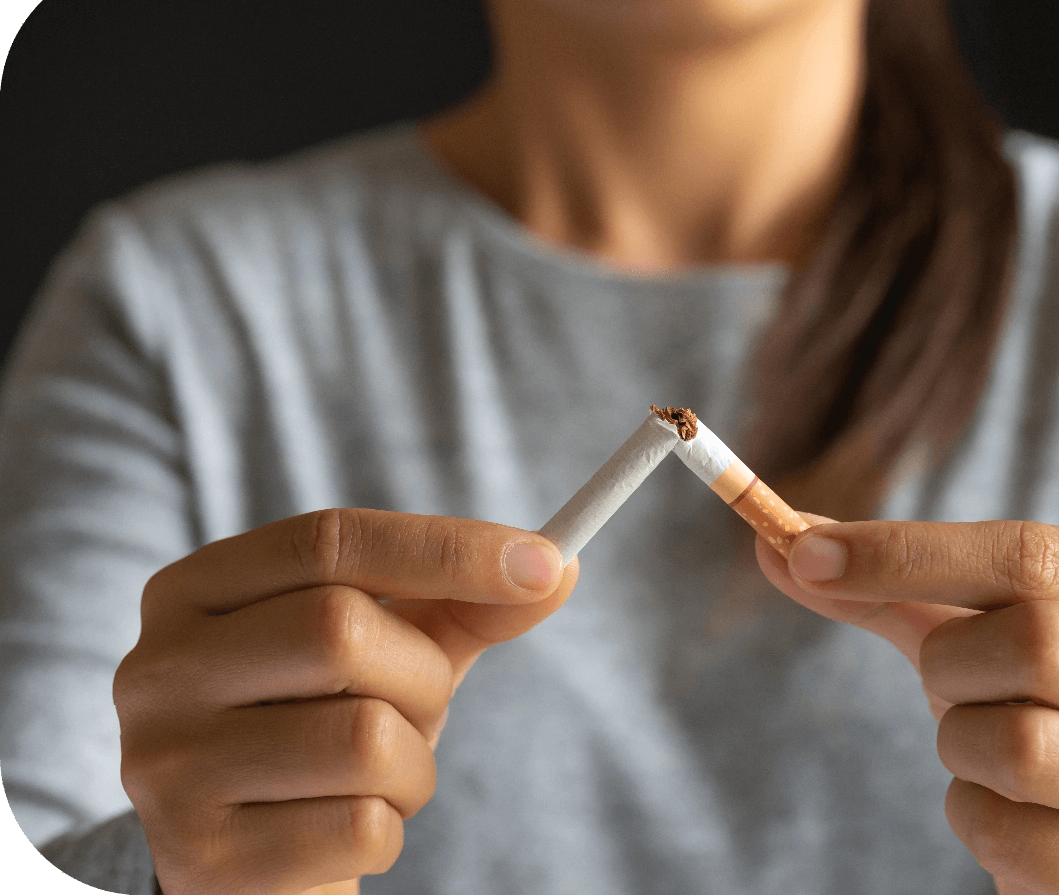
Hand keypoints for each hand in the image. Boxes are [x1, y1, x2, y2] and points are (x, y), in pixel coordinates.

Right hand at [114, 509, 575, 894]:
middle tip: (423, 708)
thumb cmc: (327, 730)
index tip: (545, 562)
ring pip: (362, 737)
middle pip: (339, 628)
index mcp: (195, 590)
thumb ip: (466, 603)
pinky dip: (387, 831)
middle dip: (422, 676)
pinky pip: (358, 827)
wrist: (257, 864)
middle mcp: (157, 667)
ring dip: (411, 766)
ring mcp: (166, 764)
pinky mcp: (200, 857)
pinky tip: (345, 832)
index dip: (447, 547)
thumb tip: (559, 565)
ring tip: (378, 778)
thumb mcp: (392, 650)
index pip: (329, 539)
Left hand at [755, 516, 1058, 893]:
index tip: (805, 552)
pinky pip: (1009, 834)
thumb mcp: (988, 633)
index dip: (908, 550)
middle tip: (951, 683)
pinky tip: (1016, 816)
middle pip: (1035, 640)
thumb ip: (893, 588)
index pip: (1037, 553)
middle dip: (951, 662)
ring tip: (993, 751)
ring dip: (961, 744)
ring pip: (1018, 744)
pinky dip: (976, 817)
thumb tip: (777, 542)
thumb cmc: (1049, 709)